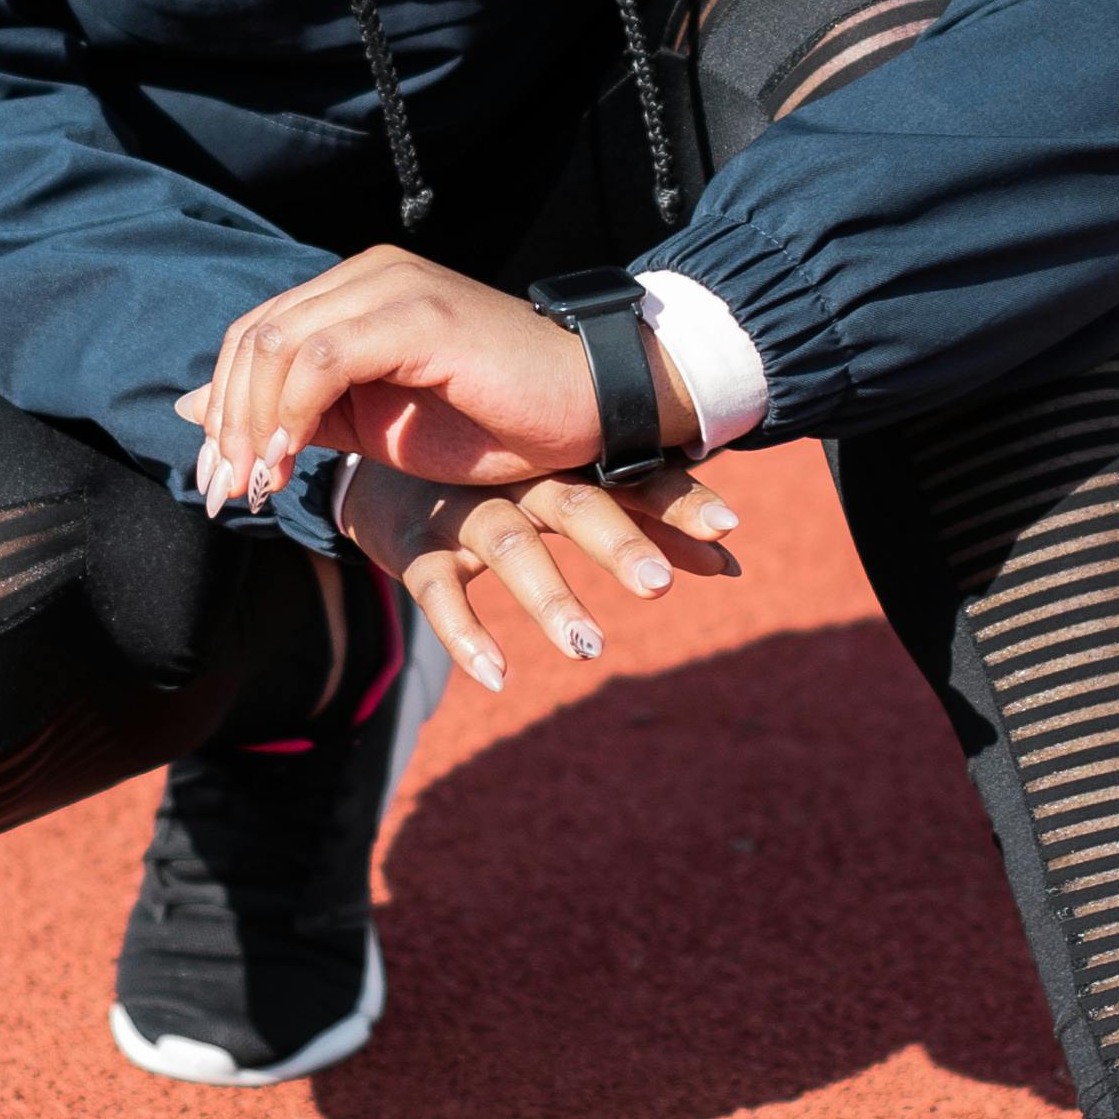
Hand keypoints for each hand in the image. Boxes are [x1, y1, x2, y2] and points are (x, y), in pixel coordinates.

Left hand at [177, 246, 702, 511]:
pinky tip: (286, 464)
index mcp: (357, 291)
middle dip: (226, 424)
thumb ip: (297, 413)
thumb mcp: (379, 422)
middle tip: (224, 495)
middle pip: (255, 339)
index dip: (223, 409)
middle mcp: (369, 275)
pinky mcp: (420, 314)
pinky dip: (290, 414)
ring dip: (250, 425)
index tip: (219, 485)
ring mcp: (394, 287)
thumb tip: (193, 410)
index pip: (255, 336)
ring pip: (279, 344)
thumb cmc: (495, 418)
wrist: (593, 406)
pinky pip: (323, 359)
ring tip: (253, 488)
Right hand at [341, 452, 740, 696]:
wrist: (386, 441)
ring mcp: (465, 505)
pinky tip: (498, 678)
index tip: (727, 531)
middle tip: (659, 587)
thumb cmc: (504, 471)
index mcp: (568, 457)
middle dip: (620, 543)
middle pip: (577, 503)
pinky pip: (439, 590)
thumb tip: (732, 567)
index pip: (633, 477)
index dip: (679, 501)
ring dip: (551, 599)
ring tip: (590, 649)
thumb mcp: (576, 487)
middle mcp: (520, 473)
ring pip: (512, 547)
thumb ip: (650, 524)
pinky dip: (466, 634)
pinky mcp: (416, 542)